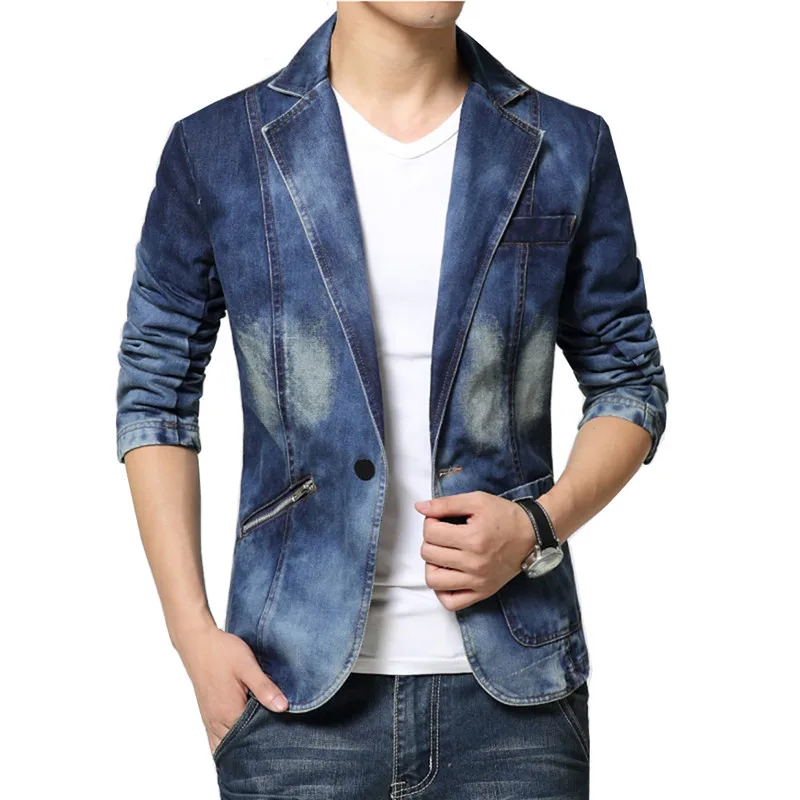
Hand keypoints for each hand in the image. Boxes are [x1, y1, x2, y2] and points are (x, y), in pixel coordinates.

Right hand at [173, 623, 288, 754]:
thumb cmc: (222, 652)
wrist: (198, 642)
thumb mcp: (248, 666)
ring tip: (259, 739)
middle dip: (255, 745)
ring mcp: (209, 719)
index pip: (251, 739)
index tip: (282, 734)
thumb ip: (264, 688)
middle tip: (273, 738)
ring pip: (225, 745)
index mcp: (229, 712)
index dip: (267, 737)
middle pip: (238, 745)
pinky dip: (227, 743)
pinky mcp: (207, 714)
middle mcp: (217, 721)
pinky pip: (215, 739)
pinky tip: (238, 738)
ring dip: (240, 745)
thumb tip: (283, 707)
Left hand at [413, 492, 540, 611]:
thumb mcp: (476, 501)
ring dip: (432, 565)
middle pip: (428, 554)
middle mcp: (475, 563)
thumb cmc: (505, 517)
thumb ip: (446, 504)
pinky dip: (442, 591)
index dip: (430, 522)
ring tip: (442, 555)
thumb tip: (419, 507)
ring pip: (434, 580)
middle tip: (442, 534)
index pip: (430, 533)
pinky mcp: (482, 592)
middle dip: (430, 540)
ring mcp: (478, 581)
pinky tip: (447, 574)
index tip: (439, 520)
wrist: (532, 535)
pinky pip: (451, 602)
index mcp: (473, 539)